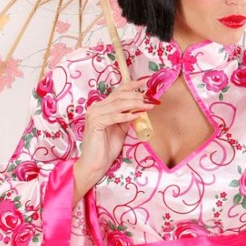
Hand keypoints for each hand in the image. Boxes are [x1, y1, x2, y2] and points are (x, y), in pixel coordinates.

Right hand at [73, 78, 154, 203]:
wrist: (95, 164)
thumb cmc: (107, 147)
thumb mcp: (121, 128)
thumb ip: (127, 116)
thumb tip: (141, 107)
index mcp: (102, 106)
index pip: (118, 91)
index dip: (133, 85)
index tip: (147, 80)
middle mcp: (96, 107)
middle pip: (119, 95)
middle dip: (137, 96)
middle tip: (150, 99)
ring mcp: (94, 114)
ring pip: (118, 104)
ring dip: (135, 104)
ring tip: (147, 106)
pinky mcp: (95, 123)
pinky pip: (114, 116)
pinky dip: (127, 115)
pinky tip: (137, 116)